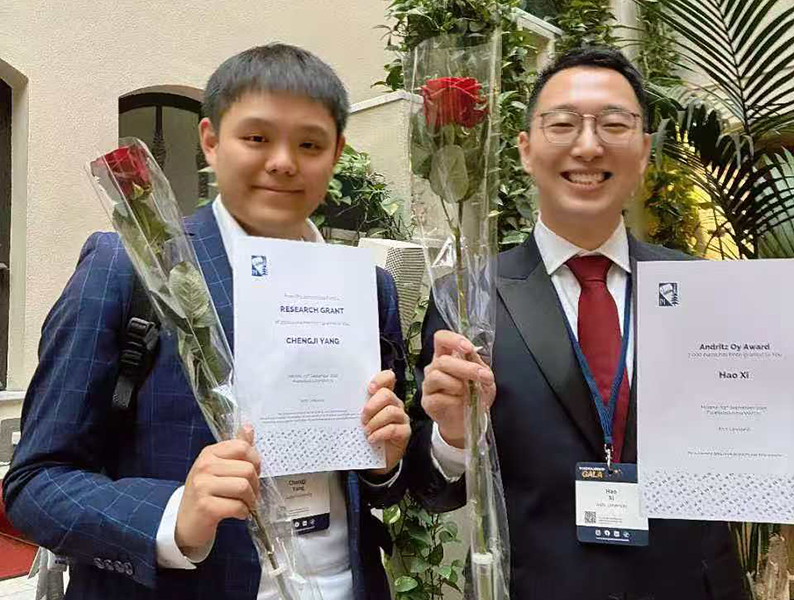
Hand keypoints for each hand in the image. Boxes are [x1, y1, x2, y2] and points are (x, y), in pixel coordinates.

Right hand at [175, 426, 260, 554]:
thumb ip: (235, 448)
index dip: (256, 461)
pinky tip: (239, 513)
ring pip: (244, 487)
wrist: (186, 522)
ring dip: (251, 500)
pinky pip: (237, 506)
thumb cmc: (206, 493)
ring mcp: (202, 486)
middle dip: (255, 485)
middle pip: (247, 469)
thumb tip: (248, 427)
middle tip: (252, 494)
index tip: (254, 473)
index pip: (243, 447)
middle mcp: (204, 466)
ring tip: (246, 504)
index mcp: (209, 453)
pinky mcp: (205, 506)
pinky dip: (244, 512)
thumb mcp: (218, 467)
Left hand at [361, 370, 410, 476]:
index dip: (380, 379)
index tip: (369, 389)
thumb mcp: (360, 418)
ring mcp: (401, 418)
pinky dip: (380, 433)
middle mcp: (394, 404)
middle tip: (362, 418)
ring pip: (391, 411)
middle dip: (372, 406)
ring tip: (366, 430)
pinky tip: (372, 439)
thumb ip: (356, 407)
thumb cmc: (366, 434)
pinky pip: (394, 429)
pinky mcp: (404, 432)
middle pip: (387, 395)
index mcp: (383, 396)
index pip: (388, 378)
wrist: (374, 458)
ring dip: (375, 421)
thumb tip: (340, 399)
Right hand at [421, 330, 495, 448]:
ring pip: (437, 376)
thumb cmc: (473, 397)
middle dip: (466, 368)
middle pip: (442, 360)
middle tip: (483, 376)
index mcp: (446, 357)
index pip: (441, 338)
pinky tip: (459, 402)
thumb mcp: (482, 377)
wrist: (467, 424)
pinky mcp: (427, 401)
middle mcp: (434, 368)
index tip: (467, 348)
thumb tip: (472, 352)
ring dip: (459, 384)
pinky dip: (453, 399)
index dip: (453, 339)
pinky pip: (438, 396)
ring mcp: (428, 385)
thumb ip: (476, 363)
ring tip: (468, 392)